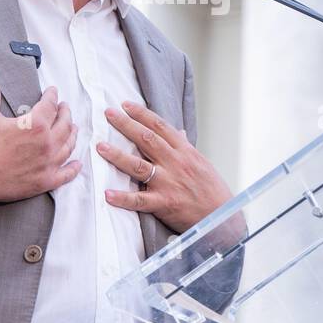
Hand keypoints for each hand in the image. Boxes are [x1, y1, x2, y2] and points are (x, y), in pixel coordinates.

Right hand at [0, 75, 80, 207]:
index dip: (52, 96)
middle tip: (64, 108)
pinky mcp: (44, 182)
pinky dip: (73, 169)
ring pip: (68, 147)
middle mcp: (47, 143)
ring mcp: (47, 164)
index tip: (53, 91)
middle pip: (64, 124)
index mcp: (35, 125)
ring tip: (73, 128)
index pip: (50, 105)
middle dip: (66, 113)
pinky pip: (65, 175)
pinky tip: (77, 164)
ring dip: (72, 135)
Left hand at [96, 99, 235, 234]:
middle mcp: (175, 163)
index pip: (160, 126)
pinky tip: (108, 194)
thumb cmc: (212, 190)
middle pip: (146, 138)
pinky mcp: (164, 204)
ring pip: (138, 165)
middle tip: (108, 114)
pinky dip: (123, 198)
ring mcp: (168, 183)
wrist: (222, 217)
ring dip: (117, 155)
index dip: (141, 114)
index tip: (125, 105)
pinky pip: (139, 200)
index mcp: (185, 151)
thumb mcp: (202, 163)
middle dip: (125, 124)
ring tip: (100, 147)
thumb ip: (186, 147)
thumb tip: (179, 132)